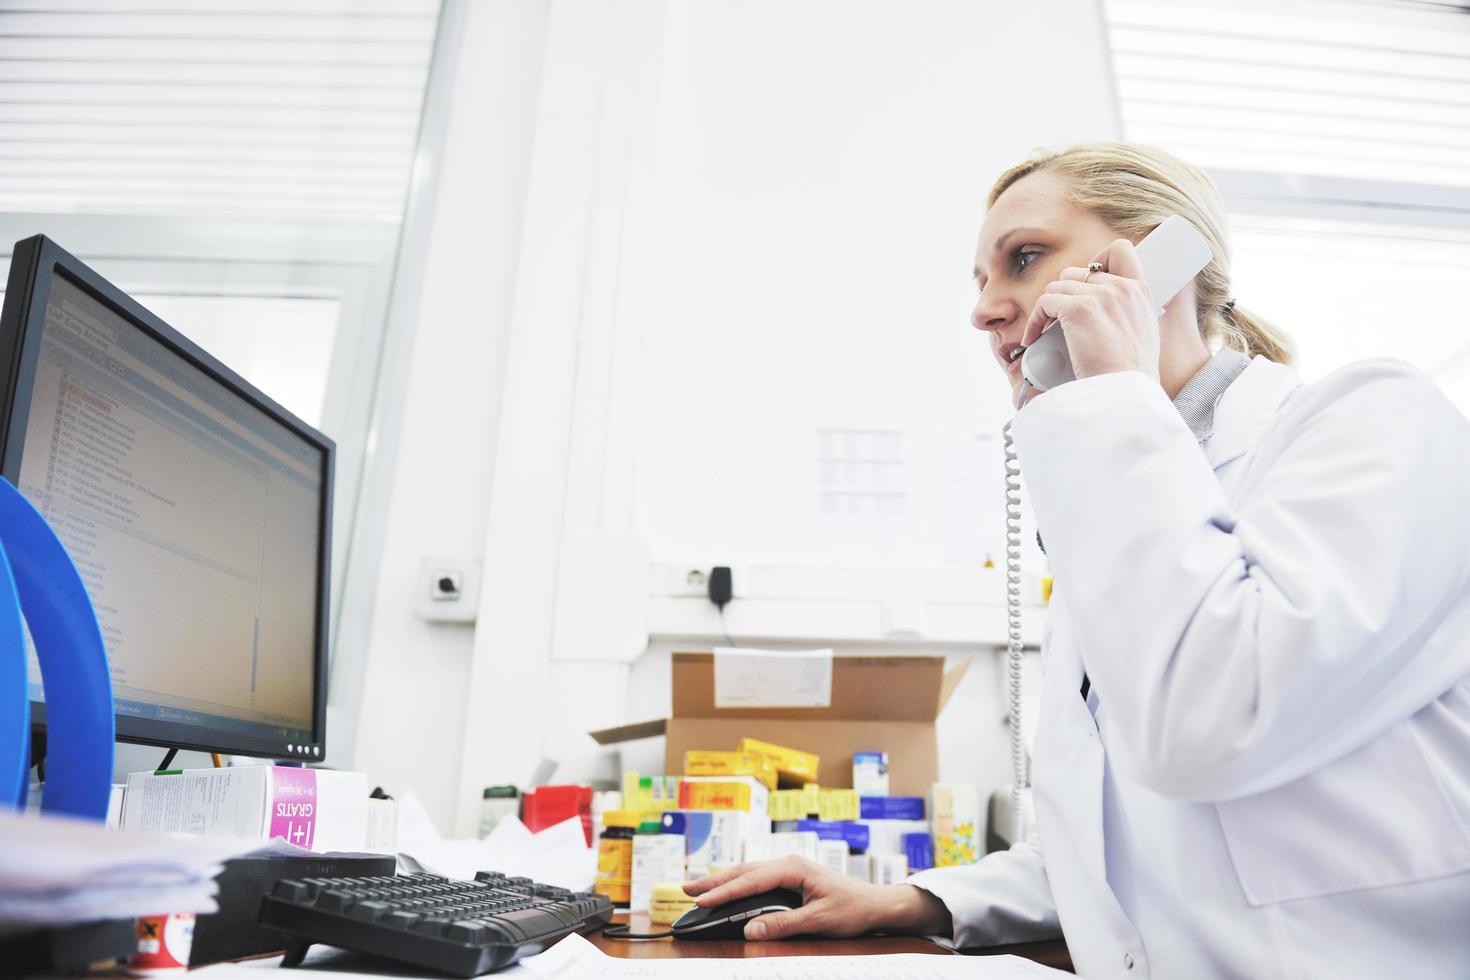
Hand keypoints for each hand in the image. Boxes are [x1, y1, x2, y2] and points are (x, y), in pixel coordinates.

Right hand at [682, 857, 951, 939]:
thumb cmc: (853, 908)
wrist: (876, 903)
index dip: (723, 891)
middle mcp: (788, 863)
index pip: (750, 880)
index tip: (701, 900)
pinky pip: (756, 878)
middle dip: (713, 881)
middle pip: (743, 871)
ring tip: (696, 887)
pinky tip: (726, 888)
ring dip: (722, 880)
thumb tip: (751, 930)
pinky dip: (737, 883)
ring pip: (747, 873)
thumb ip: (784, 924)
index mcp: (793, 868)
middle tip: (685, 889)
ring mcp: (788, 869)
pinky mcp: (790, 878)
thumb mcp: (819, 920)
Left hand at [1019, 238, 1159, 383]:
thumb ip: (1126, 315)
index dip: (1097, 261)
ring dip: (1046, 309)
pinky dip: (1034, 322)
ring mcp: (1100, 296)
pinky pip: (1044, 302)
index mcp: (1140, 291)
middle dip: (1063, 295)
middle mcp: (1122, 287)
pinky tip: (1034, 339)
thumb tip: (1105, 318)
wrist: (1126, 393)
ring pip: (1056, 286)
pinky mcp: (1078, 309)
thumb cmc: (1130, 376)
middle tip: (1058, 320)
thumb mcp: (1142, 336)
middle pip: (1076, 272)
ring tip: (1044, 333)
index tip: (1085, 287)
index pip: (1120, 250)